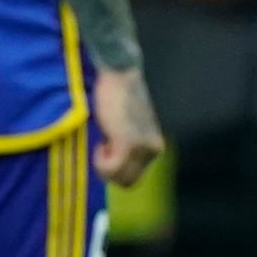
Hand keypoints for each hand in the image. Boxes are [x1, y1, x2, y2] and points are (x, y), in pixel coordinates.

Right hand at [92, 65, 163, 186]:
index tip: (108, 146)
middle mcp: (154, 150)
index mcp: (155, 147)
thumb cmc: (117, 95)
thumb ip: (126, 145)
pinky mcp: (129, 143)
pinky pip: (111, 168)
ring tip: (103, 141)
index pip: (134, 177)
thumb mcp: (127, 126)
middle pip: (128, 183)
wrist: (119, 73)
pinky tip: (102, 140)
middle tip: (103, 147)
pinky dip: (100, 160)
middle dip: (110, 171)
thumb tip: (113, 169)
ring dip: (104, 165)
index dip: (116, 167)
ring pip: (119, 178)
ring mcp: (143, 148)